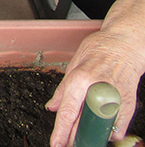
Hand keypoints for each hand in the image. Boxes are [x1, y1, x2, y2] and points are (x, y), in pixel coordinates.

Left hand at [46, 27, 144, 145]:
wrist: (125, 45)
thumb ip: (63, 89)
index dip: (61, 131)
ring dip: (91, 134)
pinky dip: (110, 131)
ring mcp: (115, 97)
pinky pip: (119, 126)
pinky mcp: (129, 102)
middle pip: (84, 123)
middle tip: (68, 142)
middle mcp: (97, 89)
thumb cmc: (98, 50)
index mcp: (80, 78)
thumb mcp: (73, 65)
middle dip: (74, 136)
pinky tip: (102, 131)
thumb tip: (52, 107)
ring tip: (83, 136)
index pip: (68, 111)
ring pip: (102, 127)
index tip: (56, 144)